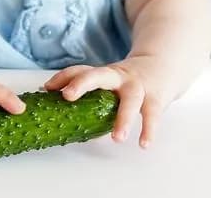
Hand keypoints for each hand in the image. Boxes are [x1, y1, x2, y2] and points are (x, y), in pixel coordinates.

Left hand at [43, 56, 176, 147]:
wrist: (163, 66)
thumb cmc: (129, 82)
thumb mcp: (109, 84)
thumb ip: (90, 98)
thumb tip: (59, 117)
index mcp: (104, 74)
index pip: (81, 70)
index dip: (63, 77)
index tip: (47, 88)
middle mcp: (119, 77)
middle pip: (99, 75)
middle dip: (83, 83)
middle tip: (68, 96)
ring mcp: (138, 86)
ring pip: (130, 99)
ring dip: (124, 118)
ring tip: (117, 138)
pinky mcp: (156, 98)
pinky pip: (152, 114)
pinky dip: (149, 129)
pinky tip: (144, 143)